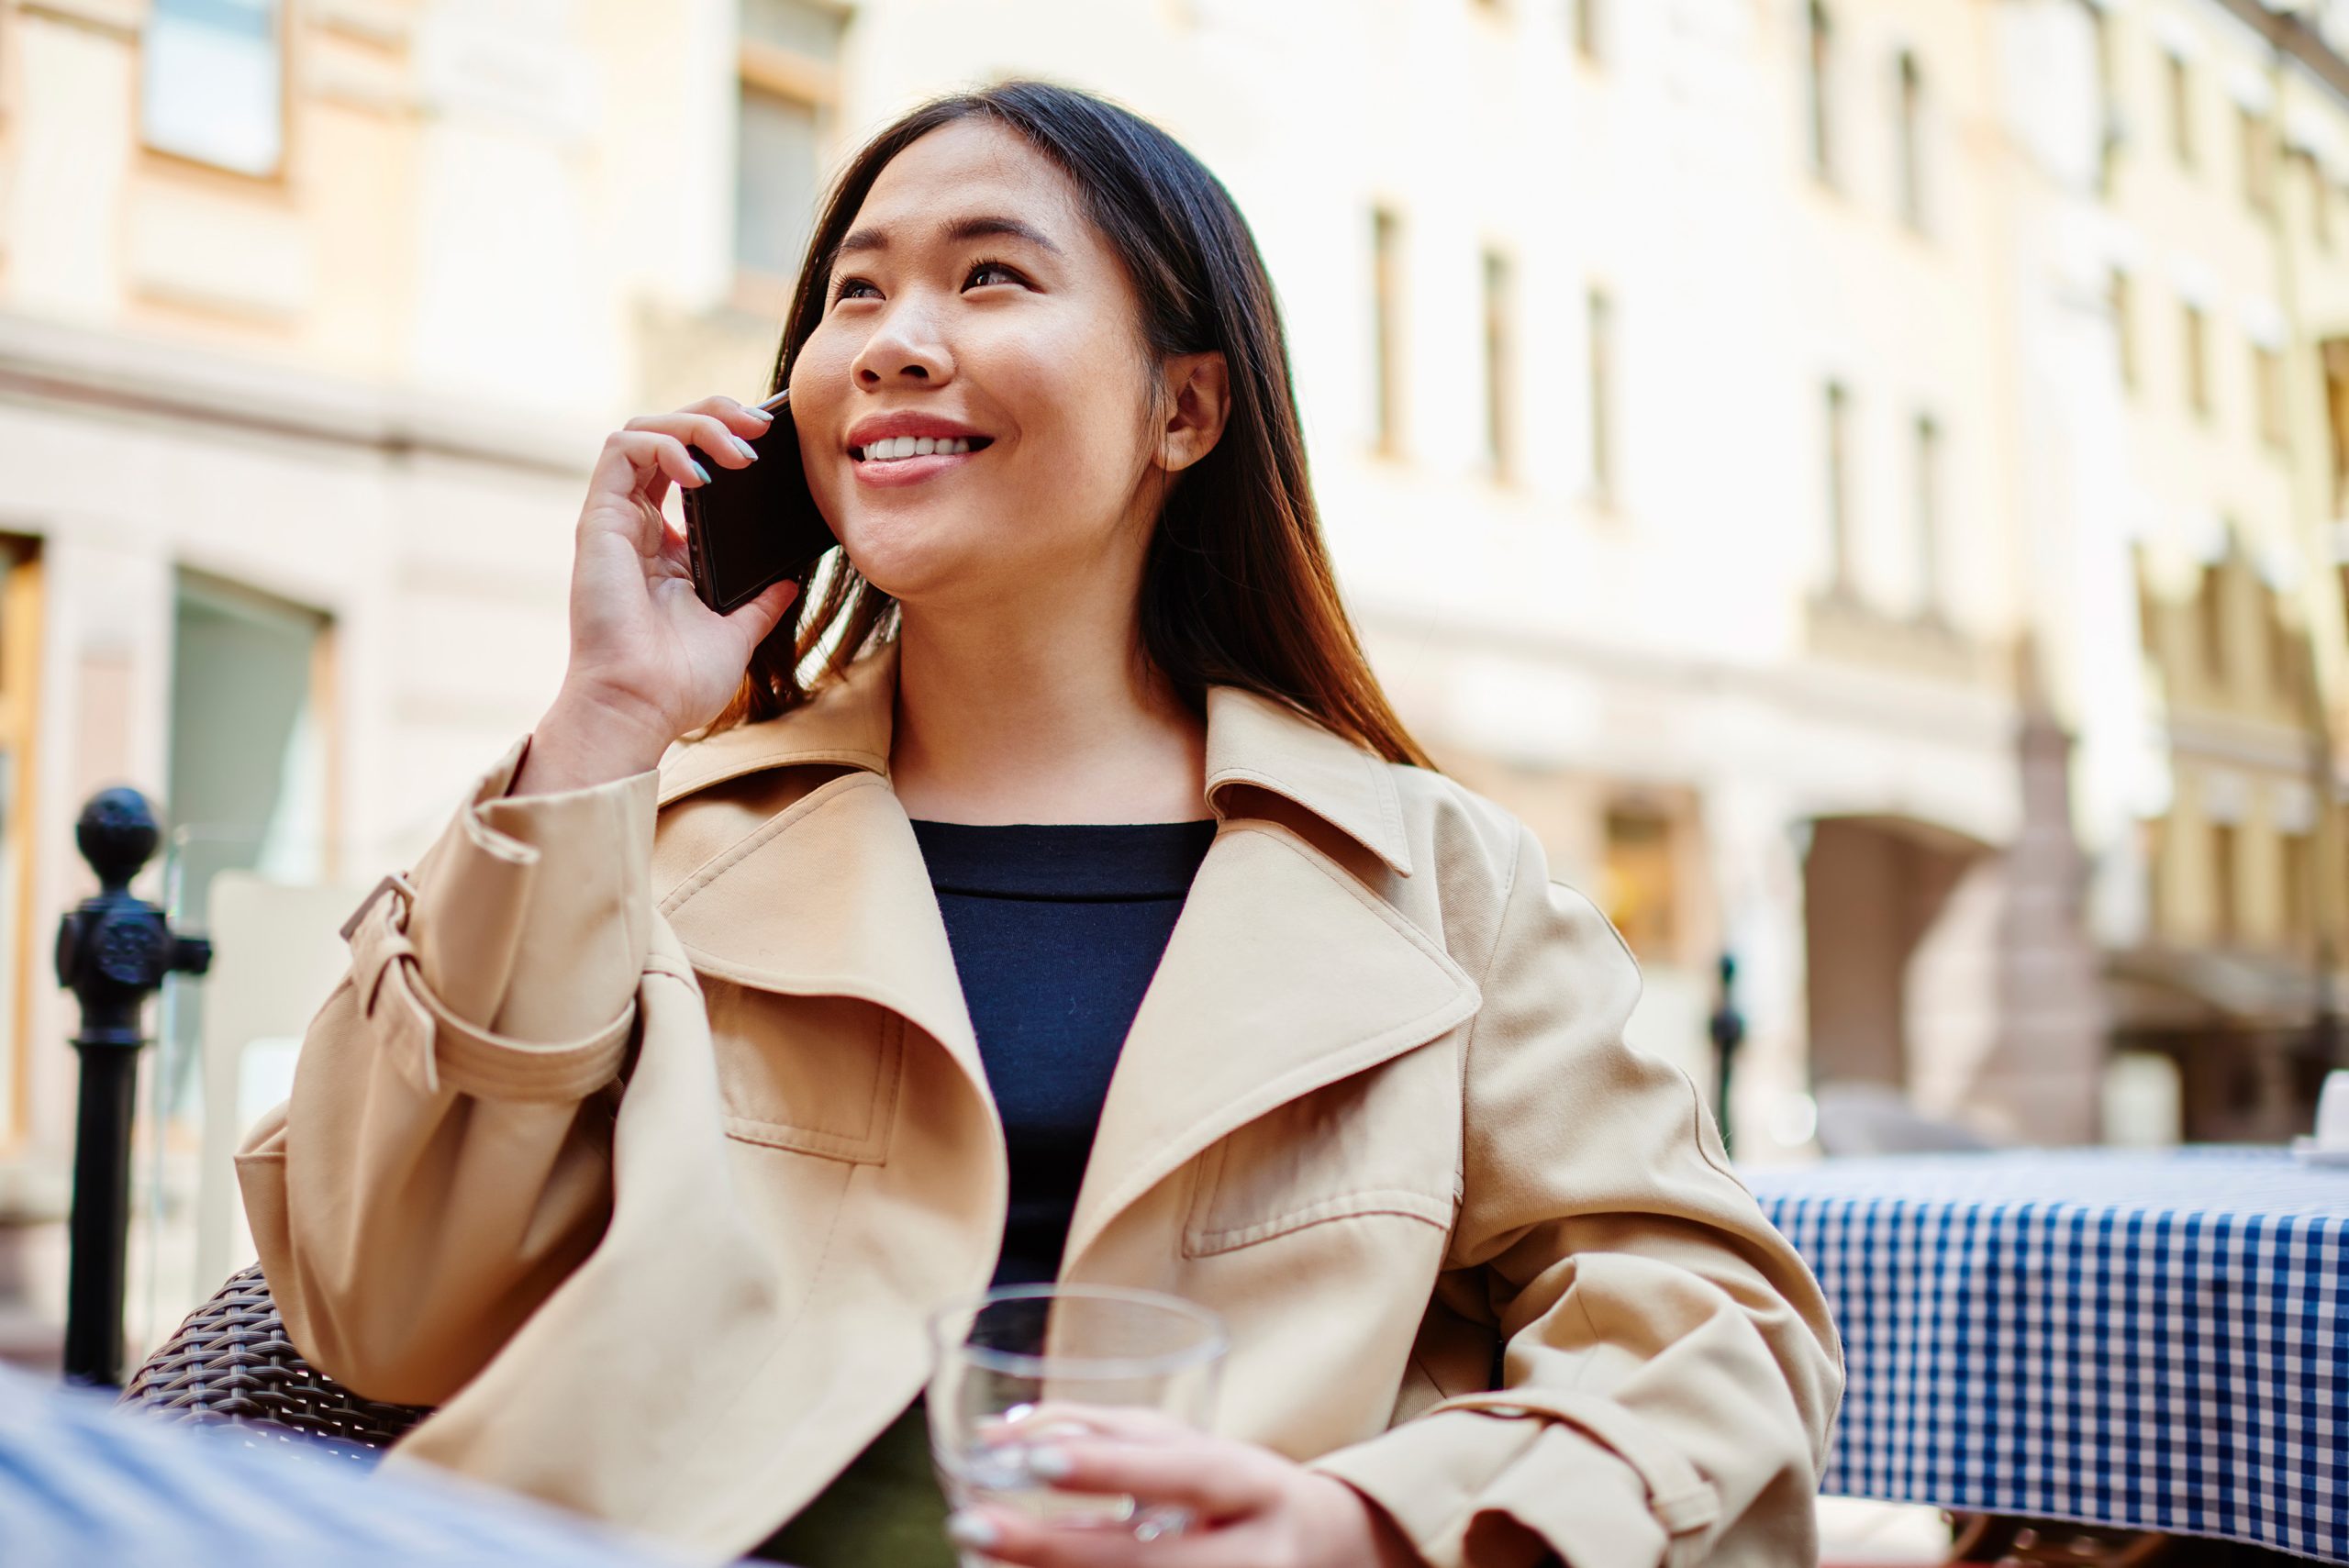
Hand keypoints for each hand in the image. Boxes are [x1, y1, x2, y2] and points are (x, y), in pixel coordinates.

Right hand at [513, 395, 801, 794]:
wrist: (640, 707)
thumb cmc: (677, 682)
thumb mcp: (736, 631)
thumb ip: (760, 600)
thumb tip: (791, 579)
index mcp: (665, 545)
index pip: (689, 464)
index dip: (724, 440)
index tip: (771, 442)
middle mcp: (637, 524)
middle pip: (667, 434)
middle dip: (716, 416)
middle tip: (763, 426)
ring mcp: (615, 519)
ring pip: (643, 429)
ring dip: (696, 424)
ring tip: (743, 449)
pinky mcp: (598, 520)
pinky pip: (622, 449)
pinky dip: (665, 444)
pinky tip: (702, 473)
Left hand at [947, 1406, 1420, 1567]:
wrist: (1330, 1560)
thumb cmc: (1239, 1494)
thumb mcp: (1191, 1448)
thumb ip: (1101, 1433)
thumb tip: (998, 1431)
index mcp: (1256, 1489)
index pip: (1182, 1475)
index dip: (1110, 1470)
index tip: (1032, 1462)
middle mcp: (1255, 1560)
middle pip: (1144, 1564)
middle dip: (1051, 1548)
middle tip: (969, 1524)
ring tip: (979, 1561)